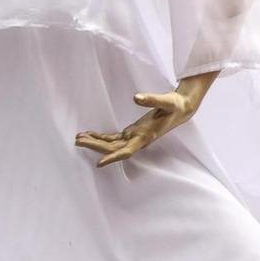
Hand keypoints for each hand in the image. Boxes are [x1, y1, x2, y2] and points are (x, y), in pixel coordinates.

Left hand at [75, 87, 202, 167]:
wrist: (181, 108)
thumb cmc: (175, 105)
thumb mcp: (166, 101)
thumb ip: (151, 99)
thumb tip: (136, 97)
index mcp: (145, 136)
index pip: (126, 151)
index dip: (113, 157)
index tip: (99, 163)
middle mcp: (138, 139)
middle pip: (113, 148)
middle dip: (95, 146)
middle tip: (78, 141)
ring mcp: (134, 136)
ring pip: (112, 144)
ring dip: (95, 142)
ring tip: (78, 138)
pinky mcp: (133, 131)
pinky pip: (114, 138)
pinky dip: (101, 137)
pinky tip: (90, 134)